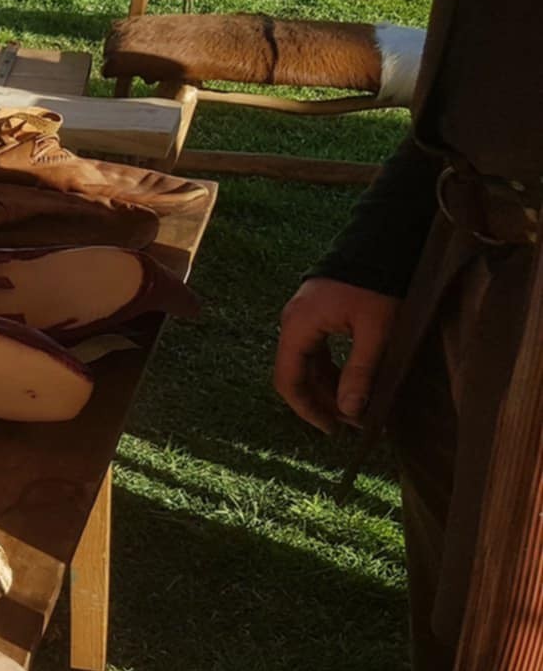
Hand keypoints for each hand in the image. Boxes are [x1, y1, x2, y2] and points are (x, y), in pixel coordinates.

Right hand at [273, 277, 399, 433]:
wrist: (380, 241)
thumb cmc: (377, 285)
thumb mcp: (375, 331)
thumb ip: (360, 372)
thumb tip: (349, 412)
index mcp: (298, 328)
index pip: (289, 380)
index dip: (307, 409)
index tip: (331, 429)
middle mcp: (292, 323)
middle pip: (296, 373)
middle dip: (320, 400)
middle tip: (349, 421)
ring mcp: (303, 317)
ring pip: (307, 363)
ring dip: (326, 386)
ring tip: (353, 405)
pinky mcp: (317, 312)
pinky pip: (316, 349)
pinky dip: (330, 369)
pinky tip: (351, 380)